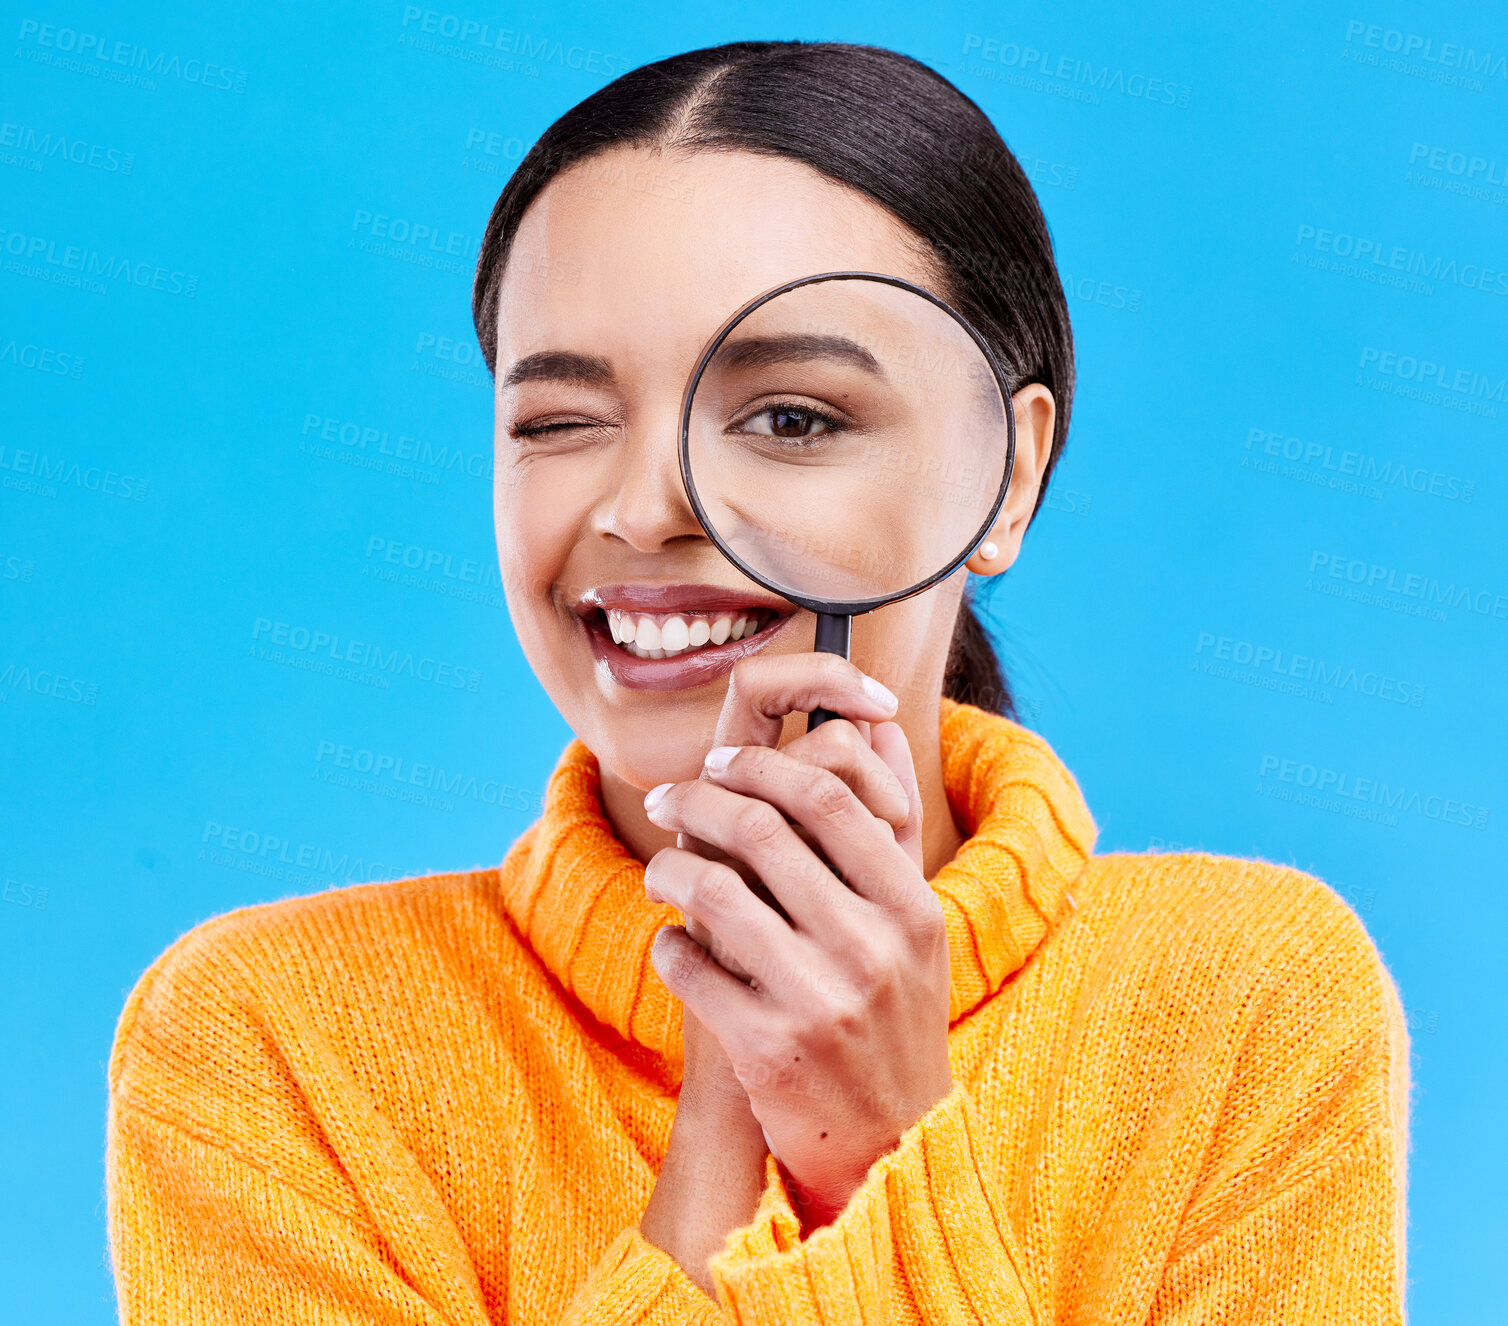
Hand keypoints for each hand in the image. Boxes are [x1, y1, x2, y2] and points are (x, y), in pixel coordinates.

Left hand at [645, 653, 953, 1229]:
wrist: (892, 1146)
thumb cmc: (893, 1014)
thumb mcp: (912, 924)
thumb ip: (893, 821)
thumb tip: (874, 722)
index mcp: (912, 906)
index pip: (828, 796)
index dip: (762, 766)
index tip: (719, 763)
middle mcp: (872, 948)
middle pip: (763, 830)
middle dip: (697, 800)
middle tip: (665, 796)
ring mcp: (820, 1001)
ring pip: (714, 891)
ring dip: (668, 867)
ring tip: (658, 869)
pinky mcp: (768, 1050)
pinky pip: (689, 966)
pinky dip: (669, 945)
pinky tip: (674, 947)